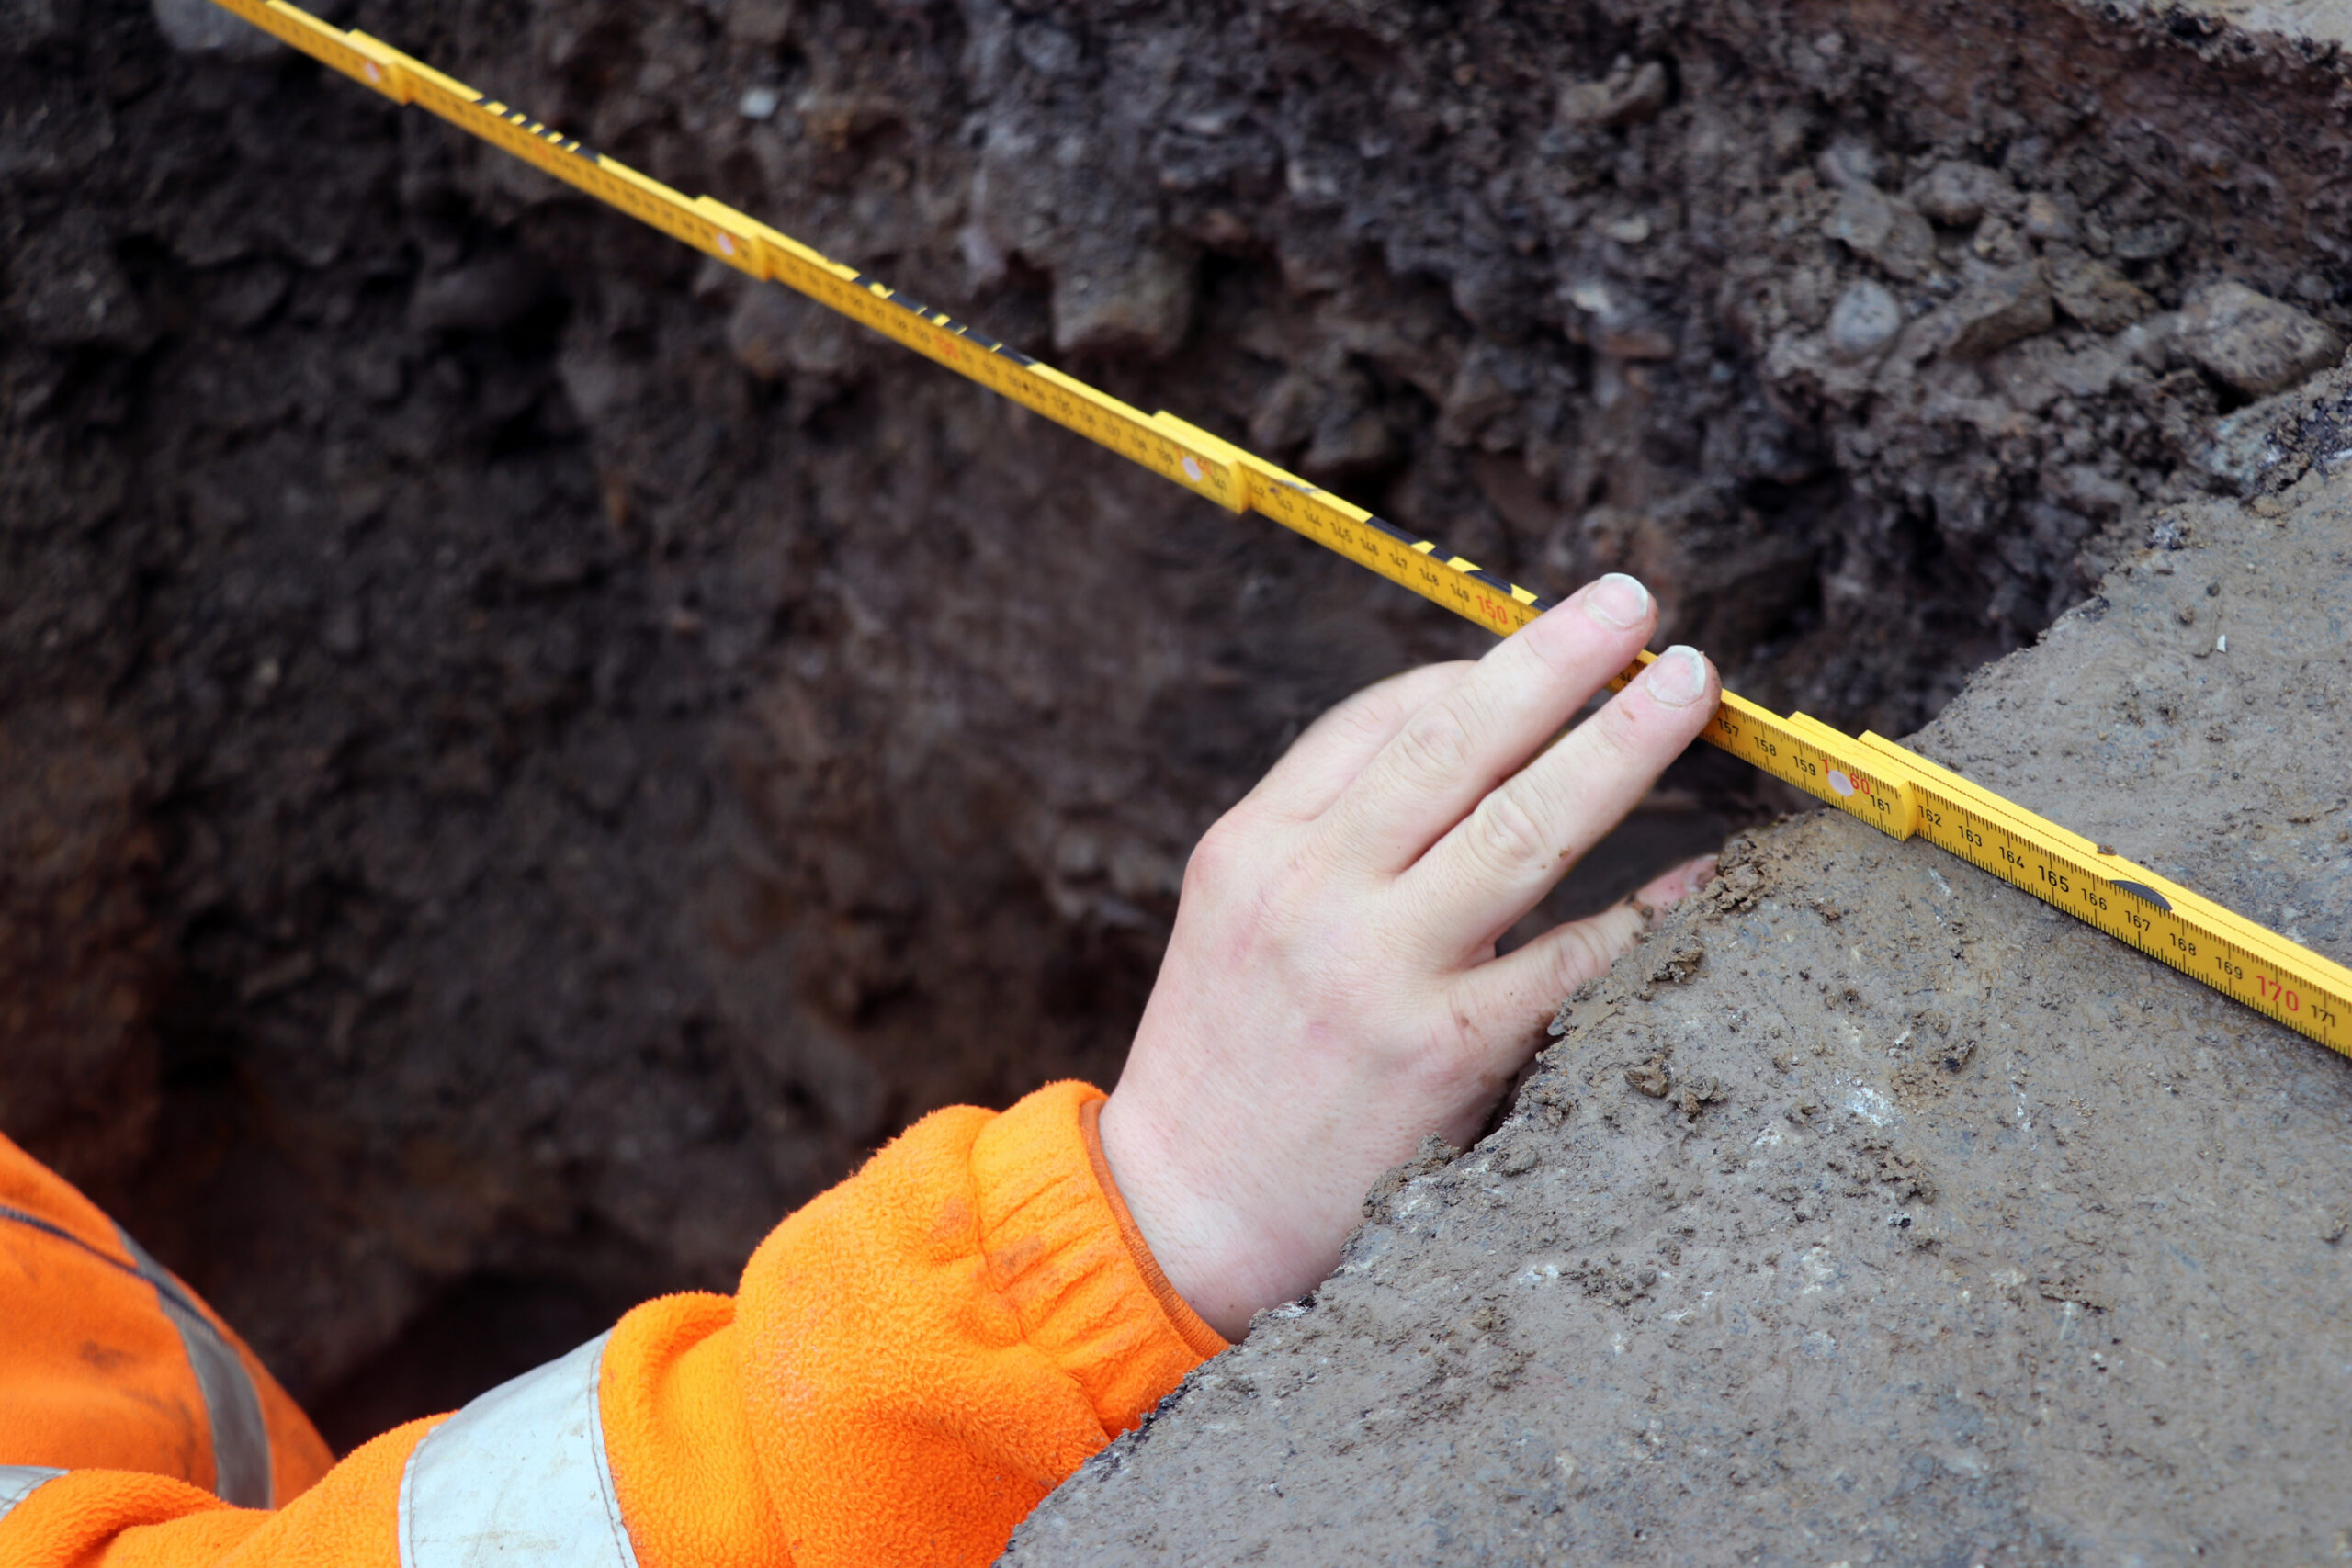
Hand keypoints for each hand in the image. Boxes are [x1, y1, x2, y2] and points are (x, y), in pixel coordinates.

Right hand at [1097, 575, 1720, 1338]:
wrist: (1184, 1214)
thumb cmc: (1225, 1054)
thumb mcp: (1236, 915)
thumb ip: (1328, 833)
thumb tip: (1468, 744)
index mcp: (1253, 846)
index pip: (1376, 722)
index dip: (1477, 671)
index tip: (1552, 651)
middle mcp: (1310, 893)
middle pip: (1455, 745)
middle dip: (1556, 660)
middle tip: (1634, 603)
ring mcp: (1377, 973)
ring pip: (1524, 827)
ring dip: (1620, 745)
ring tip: (1688, 687)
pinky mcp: (1442, 1055)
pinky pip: (1570, 960)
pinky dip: (1646, 912)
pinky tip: (1701, 876)